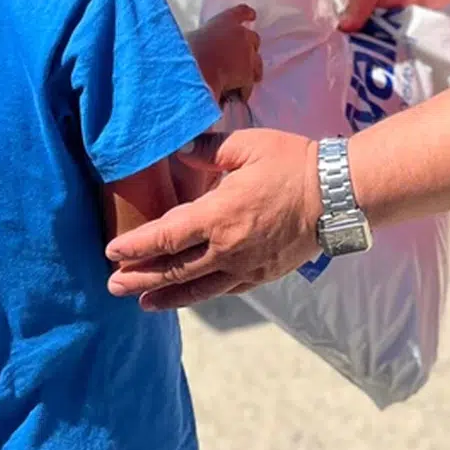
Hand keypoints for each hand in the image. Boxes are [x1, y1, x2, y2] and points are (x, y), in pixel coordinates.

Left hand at [107, 127, 320, 308]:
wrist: (337, 194)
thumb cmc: (291, 163)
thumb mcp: (247, 146)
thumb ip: (208, 151)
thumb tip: (180, 152)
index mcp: (219, 215)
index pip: (166, 237)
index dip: (137, 245)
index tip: (112, 252)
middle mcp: (227, 248)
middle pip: (174, 270)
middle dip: (141, 278)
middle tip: (113, 285)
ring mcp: (246, 266)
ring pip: (197, 289)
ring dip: (166, 296)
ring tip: (142, 303)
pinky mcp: (263, 275)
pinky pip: (224, 289)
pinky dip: (201, 295)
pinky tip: (190, 297)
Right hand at [188, 5, 261, 100]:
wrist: (196, 70)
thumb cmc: (188, 51)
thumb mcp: (193, 38)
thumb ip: (205, 39)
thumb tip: (203, 47)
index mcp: (225, 21)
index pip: (241, 12)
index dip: (247, 14)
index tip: (252, 15)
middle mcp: (241, 34)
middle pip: (253, 39)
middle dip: (250, 48)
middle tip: (242, 59)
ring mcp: (248, 55)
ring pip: (257, 63)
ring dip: (251, 70)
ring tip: (243, 81)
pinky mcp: (249, 75)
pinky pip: (248, 84)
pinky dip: (244, 90)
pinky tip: (238, 97)